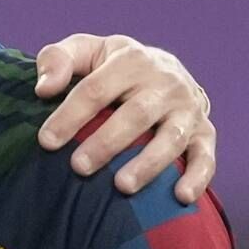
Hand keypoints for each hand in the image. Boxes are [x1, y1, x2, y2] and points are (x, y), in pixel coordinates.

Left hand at [36, 35, 214, 202]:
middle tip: (79, 167)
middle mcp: (165, 83)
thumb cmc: (114, 68)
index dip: (70, 115)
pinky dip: (197, 177)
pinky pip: (205, 157)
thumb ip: (58, 59)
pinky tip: (180, 197)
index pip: (97, 88)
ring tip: (122, 186)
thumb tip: (43, 89)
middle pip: (136, 114)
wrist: (169, 71)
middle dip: (107, 142)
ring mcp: (188, 110)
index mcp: (132, 60)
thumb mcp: (88, 51)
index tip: (46, 141)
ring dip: (148, 163)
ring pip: (170, 138)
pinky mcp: (205, 134)